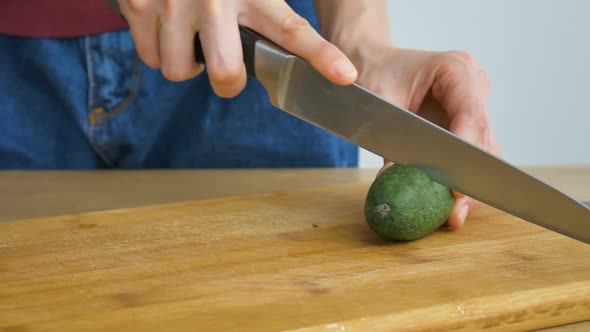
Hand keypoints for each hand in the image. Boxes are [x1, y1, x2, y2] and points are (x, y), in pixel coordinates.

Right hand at [117, 0, 357, 96]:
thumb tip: (295, 34)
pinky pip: (152, 59)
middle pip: (225, 74)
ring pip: (181, 72)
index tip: (345, 77)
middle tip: (228, 66)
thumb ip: (270, 5)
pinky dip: (160, 52)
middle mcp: (214, 0)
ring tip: (193, 36)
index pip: (292, 29)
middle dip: (227, 81)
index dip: (322, 56)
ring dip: (188, 64)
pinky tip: (170, 29)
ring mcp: (173, 5)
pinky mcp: (140, 7)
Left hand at [350, 45, 501, 228]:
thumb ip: (390, 144)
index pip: (471, 114)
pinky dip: (460, 179)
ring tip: (454, 215)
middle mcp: (472, 86)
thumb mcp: (377, 107)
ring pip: (482, 151)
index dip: (466, 153)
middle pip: (481, 138)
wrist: (370, 63)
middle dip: (469, 178)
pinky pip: (470, 156)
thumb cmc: (372, 75)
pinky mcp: (464, 125)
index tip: (454, 185)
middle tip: (456, 211)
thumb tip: (395, 183)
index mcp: (455, 69)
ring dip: (469, 185)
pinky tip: (450, 205)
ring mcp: (472, 105)